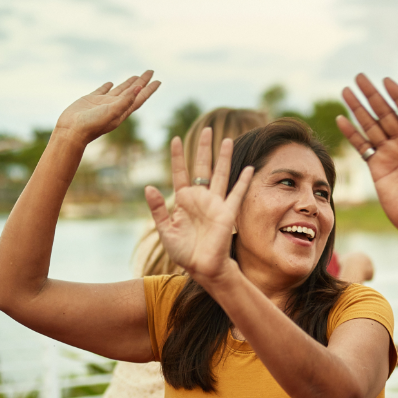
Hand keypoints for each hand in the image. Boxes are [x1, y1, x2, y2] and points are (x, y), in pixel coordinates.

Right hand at [55, 72, 160, 146]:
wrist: (72, 131)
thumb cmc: (92, 124)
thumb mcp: (112, 112)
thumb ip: (125, 101)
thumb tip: (140, 88)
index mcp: (122, 110)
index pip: (139, 97)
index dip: (149, 89)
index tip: (159, 80)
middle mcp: (115, 106)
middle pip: (132, 91)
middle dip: (142, 82)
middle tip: (150, 71)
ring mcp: (103, 103)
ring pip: (119, 90)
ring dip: (128, 83)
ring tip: (135, 76)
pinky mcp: (90, 100)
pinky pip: (101, 91)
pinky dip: (107, 86)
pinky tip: (111, 83)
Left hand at [144, 127, 253, 286]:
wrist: (201, 267)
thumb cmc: (183, 252)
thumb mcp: (165, 230)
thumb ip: (157, 209)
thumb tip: (148, 187)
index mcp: (183, 201)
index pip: (180, 173)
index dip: (178, 157)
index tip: (175, 139)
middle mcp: (200, 198)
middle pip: (202, 168)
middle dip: (203, 149)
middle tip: (205, 129)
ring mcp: (215, 204)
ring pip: (220, 175)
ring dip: (224, 158)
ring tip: (227, 140)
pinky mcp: (227, 213)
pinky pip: (236, 194)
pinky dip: (243, 181)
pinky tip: (249, 168)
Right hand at [337, 75, 397, 245]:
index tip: (386, 80)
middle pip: (387, 113)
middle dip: (373, 96)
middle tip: (359, 77)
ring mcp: (391, 154)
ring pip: (372, 126)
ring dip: (359, 109)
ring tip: (346, 91)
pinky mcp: (377, 168)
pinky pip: (363, 146)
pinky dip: (352, 134)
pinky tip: (341, 119)